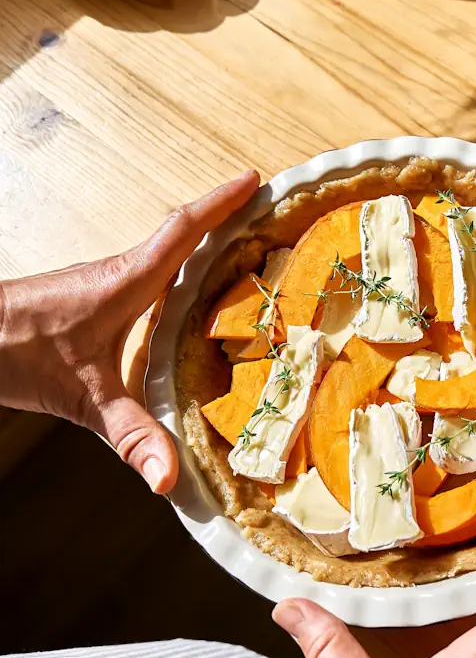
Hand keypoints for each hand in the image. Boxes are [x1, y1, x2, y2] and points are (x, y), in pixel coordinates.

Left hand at [0, 171, 259, 492]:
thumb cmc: (13, 350)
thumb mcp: (82, 397)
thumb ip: (131, 435)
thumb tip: (169, 476)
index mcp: (128, 282)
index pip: (185, 231)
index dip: (222, 204)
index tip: (255, 181)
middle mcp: (120, 274)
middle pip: (183, 236)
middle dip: (227, 220)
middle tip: (268, 215)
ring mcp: (105, 284)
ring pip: (165, 256)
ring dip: (203, 247)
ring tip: (244, 255)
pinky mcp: (92, 300)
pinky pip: (148, 276)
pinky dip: (178, 275)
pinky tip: (187, 302)